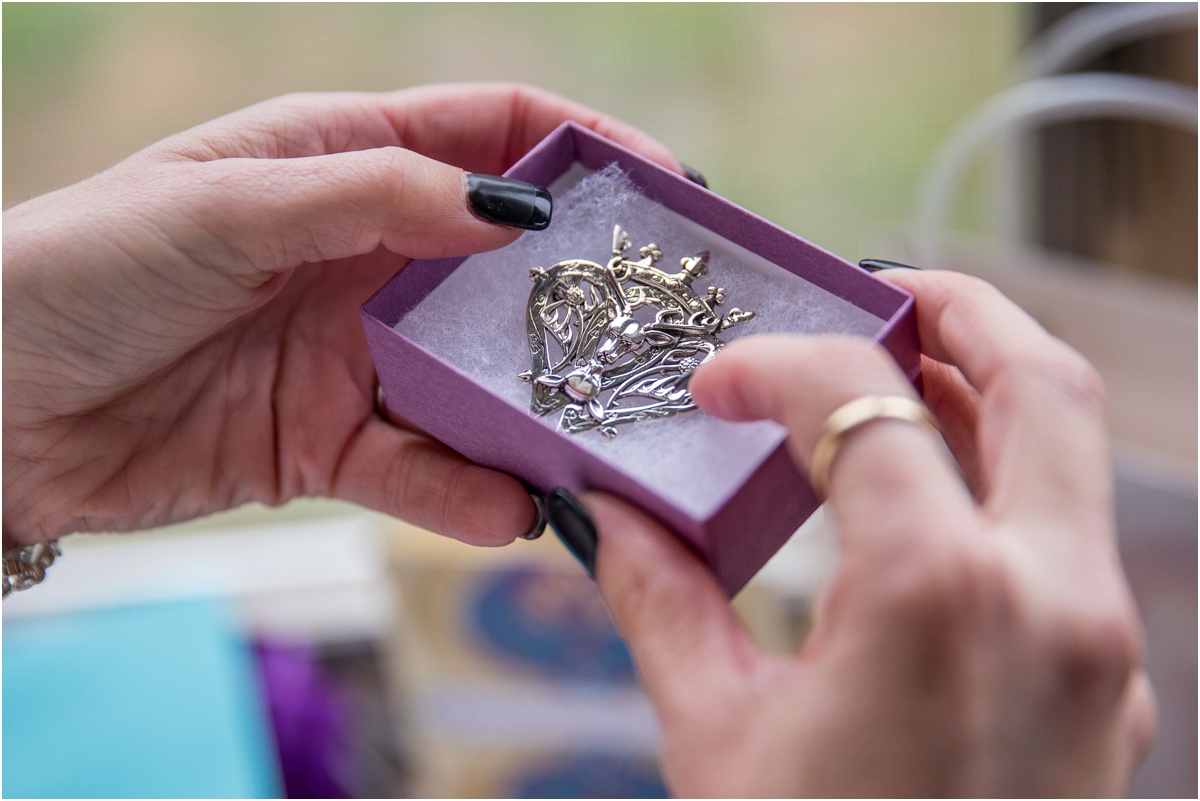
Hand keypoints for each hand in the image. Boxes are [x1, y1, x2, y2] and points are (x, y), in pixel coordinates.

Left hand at [2, 83, 681, 547]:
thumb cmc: (87, 267)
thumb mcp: (229, 204)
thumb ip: (373, 197)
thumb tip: (512, 212)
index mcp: (343, 161)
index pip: (492, 134)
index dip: (584, 151)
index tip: (666, 190)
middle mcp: (366, 253)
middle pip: (505, 265)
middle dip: (582, 294)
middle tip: (658, 328)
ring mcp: (356, 352)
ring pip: (476, 377)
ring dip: (536, 409)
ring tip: (600, 438)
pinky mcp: (330, 441)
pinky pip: (421, 468)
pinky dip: (467, 491)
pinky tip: (511, 508)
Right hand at [584, 270, 1154, 795]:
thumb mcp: (713, 733)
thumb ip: (659, 600)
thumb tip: (608, 516)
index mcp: (938, 597)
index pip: (861, 408)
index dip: (777, 369)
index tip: (717, 385)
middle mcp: (1051, 600)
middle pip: (1039, 381)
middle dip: (954, 311)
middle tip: (872, 293)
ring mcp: (1099, 646)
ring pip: (1071, 453)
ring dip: (987, 387)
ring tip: (898, 370)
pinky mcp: (1106, 686)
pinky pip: (1070, 534)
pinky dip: (1006, 478)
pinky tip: (928, 491)